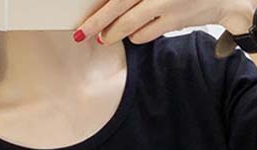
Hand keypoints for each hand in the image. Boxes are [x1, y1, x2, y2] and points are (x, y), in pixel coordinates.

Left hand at [77, 0, 256, 44]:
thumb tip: (109, 3)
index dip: (98, 8)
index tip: (84, 18)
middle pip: (117, 6)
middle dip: (97, 23)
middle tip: (82, 35)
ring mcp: (165, 3)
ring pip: (130, 25)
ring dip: (116, 33)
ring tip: (106, 38)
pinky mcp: (174, 20)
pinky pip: (145, 34)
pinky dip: (136, 36)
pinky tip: (134, 35)